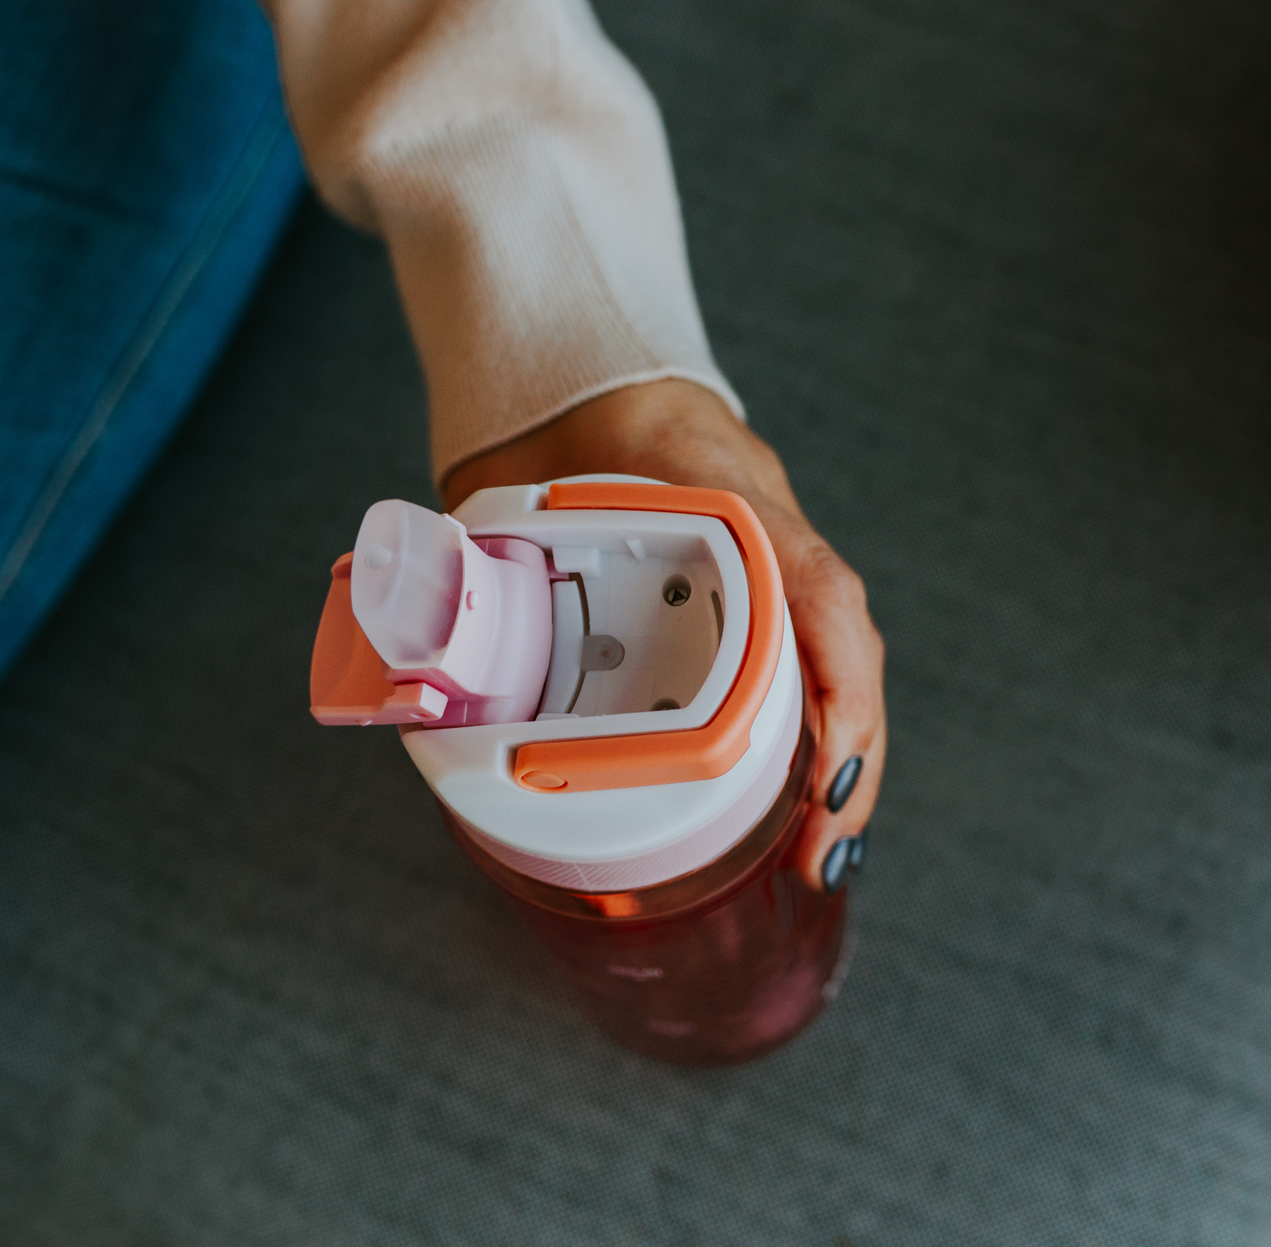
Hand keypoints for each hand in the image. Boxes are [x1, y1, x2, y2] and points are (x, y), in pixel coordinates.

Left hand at [441, 379, 884, 889]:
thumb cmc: (558, 414)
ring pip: (832, 661)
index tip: (827, 777)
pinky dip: (806, 735)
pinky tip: (794, 803)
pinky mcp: (753, 588)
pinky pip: (800, 661)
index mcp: (725, 487)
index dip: (836, 687)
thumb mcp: (514, 482)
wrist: (583, 369)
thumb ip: (477, 555)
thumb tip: (423, 654)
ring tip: (814, 853)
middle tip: (817, 853)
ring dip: (836, 762)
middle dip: (847, 760)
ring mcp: (770, 555)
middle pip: (842, 645)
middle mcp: (767, 524)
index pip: (814, 586)